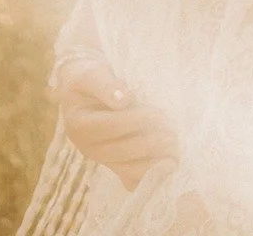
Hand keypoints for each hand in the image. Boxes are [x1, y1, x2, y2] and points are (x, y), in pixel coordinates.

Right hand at [53, 52, 178, 191]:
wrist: (85, 91)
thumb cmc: (91, 80)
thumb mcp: (94, 75)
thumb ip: (106, 86)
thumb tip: (123, 99)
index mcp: (78, 125)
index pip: (110, 126)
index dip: (135, 121)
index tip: (159, 114)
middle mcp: (86, 147)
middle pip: (120, 150)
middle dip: (148, 143)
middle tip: (172, 135)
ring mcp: (100, 158)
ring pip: (126, 168)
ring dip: (151, 163)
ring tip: (174, 153)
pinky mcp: (112, 164)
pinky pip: (129, 177)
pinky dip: (148, 175)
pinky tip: (166, 169)